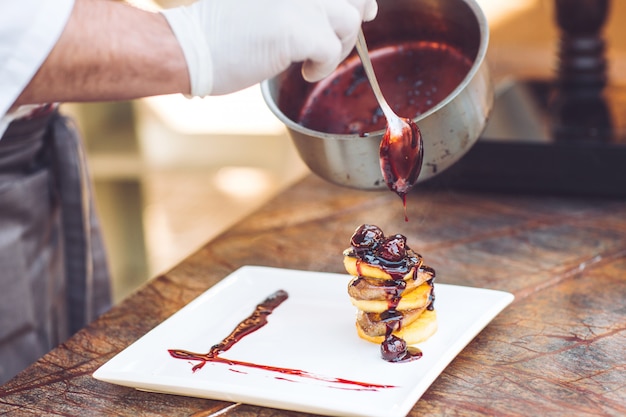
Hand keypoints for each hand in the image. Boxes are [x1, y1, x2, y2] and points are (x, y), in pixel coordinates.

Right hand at [161, 0, 377, 95]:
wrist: (189, 47)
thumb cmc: (223, 29)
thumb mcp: (266, 2)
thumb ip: (303, 2)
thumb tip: (361, 7)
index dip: (357, 1)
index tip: (360, 12)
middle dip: (352, 21)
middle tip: (330, 41)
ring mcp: (299, 2)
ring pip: (351, 19)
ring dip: (340, 45)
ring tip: (313, 59)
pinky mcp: (296, 30)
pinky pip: (333, 51)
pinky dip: (322, 67)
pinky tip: (303, 71)